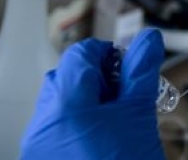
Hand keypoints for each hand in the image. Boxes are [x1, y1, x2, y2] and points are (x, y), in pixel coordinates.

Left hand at [20, 29, 165, 159]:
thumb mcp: (140, 115)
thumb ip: (142, 72)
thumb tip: (149, 39)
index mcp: (65, 107)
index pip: (80, 55)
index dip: (109, 54)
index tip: (130, 68)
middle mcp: (42, 125)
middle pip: (67, 77)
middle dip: (99, 79)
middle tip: (127, 95)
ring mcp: (38, 147)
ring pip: (60, 103)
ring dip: (88, 101)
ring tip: (116, 119)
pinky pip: (56, 128)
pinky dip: (78, 124)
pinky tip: (102, 138)